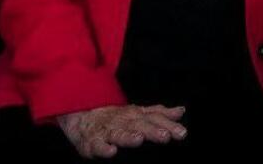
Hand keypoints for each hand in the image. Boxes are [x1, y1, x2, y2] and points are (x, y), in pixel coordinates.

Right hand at [56, 104, 186, 158]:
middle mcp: (123, 122)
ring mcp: (107, 131)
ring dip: (128, 136)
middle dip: (153, 131)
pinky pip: (97, 145)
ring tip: (139, 139)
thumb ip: (158, 114)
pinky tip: (111, 152)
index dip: (168, 125)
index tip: (182, 133)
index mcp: (136, 116)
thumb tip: (181, 111)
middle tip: (166, 136)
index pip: (155, 119)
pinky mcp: (91, 142)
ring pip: (118, 134)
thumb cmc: (114, 117)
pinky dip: (103, 148)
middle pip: (139, 125)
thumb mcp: (137, 113)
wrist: (80, 114)